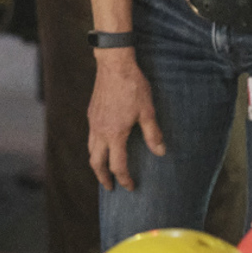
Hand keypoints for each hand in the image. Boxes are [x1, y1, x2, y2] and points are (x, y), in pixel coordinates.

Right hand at [87, 51, 165, 190]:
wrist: (114, 64)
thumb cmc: (133, 86)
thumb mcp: (147, 110)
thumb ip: (153, 133)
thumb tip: (161, 152)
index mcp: (115, 134)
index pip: (117, 165)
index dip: (124, 179)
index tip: (130, 187)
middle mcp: (100, 131)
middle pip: (96, 163)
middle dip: (103, 178)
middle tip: (110, 188)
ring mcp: (93, 122)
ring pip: (91, 150)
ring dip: (97, 164)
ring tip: (105, 169)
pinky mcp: (91, 113)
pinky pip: (90, 137)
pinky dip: (95, 148)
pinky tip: (104, 145)